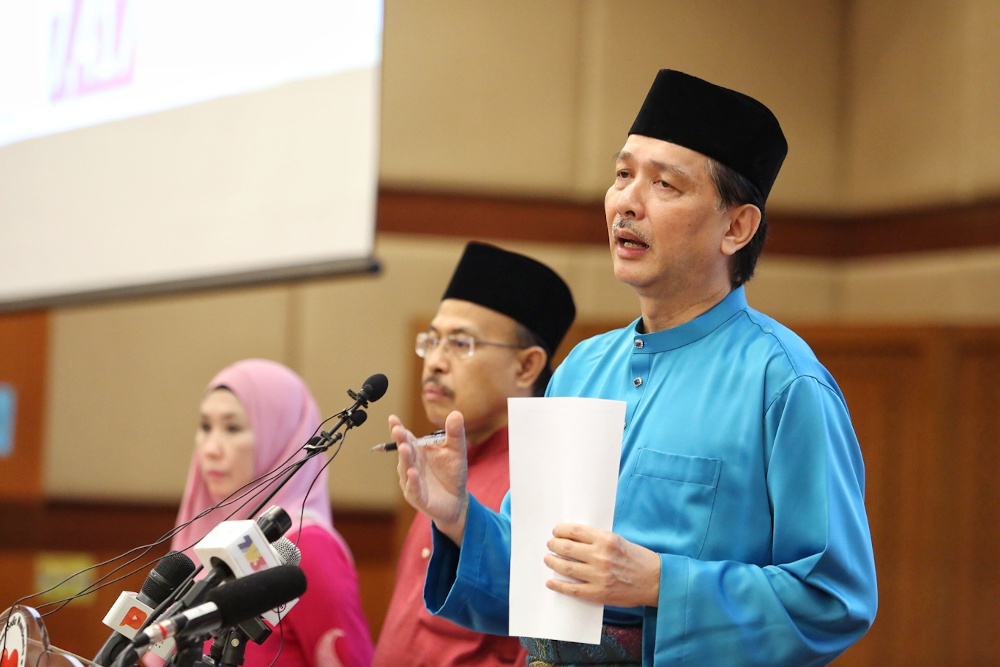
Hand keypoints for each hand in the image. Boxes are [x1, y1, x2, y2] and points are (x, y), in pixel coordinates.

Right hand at [390, 411, 469, 544]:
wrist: (456, 500)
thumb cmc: (452, 473)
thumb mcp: (457, 450)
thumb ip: (454, 433)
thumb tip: (456, 413)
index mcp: (418, 451)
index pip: (406, 438)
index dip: (399, 429)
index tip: (393, 419)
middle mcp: (411, 465)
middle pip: (404, 451)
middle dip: (400, 440)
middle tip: (397, 430)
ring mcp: (412, 481)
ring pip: (406, 469)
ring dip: (405, 459)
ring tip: (405, 448)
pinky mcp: (418, 497)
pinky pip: (414, 488)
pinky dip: (412, 481)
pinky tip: (413, 472)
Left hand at [544, 523, 660, 607]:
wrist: (655, 581)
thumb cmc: (638, 559)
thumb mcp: (619, 540)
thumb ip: (598, 539)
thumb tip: (575, 538)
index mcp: (606, 540)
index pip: (575, 531)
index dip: (561, 530)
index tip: (556, 531)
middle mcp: (600, 556)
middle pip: (567, 548)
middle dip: (554, 545)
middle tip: (550, 544)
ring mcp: (598, 576)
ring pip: (566, 567)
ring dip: (553, 562)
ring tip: (548, 559)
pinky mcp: (598, 593)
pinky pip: (572, 589)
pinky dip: (559, 585)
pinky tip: (551, 582)